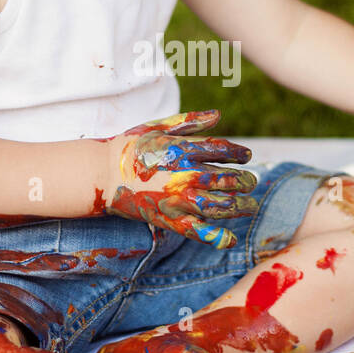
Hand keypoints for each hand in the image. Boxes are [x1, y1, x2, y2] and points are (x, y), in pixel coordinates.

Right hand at [100, 108, 257, 247]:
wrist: (103, 173)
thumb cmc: (131, 146)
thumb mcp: (160, 126)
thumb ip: (190, 121)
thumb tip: (218, 114)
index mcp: (184, 150)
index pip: (223, 151)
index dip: (240, 154)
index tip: (247, 157)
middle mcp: (185, 175)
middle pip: (227, 180)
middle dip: (244, 182)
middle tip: (250, 182)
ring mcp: (178, 199)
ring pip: (219, 206)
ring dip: (240, 207)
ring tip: (250, 206)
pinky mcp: (169, 219)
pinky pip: (198, 232)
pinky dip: (217, 237)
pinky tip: (231, 238)